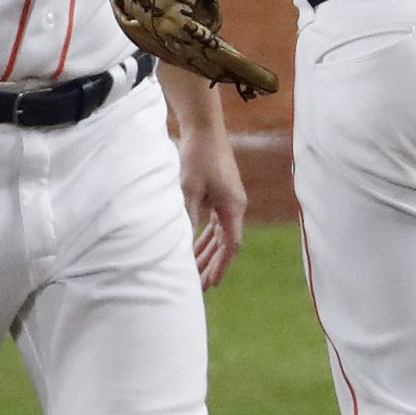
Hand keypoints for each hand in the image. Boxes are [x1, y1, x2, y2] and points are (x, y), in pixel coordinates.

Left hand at [175, 120, 247, 289]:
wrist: (203, 128)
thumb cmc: (197, 156)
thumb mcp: (188, 190)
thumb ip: (187, 218)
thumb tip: (181, 247)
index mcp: (233, 207)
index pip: (230, 246)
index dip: (221, 266)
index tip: (210, 284)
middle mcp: (234, 206)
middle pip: (225, 244)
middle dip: (212, 265)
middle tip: (198, 286)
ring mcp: (227, 200)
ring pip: (219, 235)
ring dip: (206, 252)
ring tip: (193, 272)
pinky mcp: (219, 194)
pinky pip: (214, 223)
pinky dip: (204, 237)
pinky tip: (192, 248)